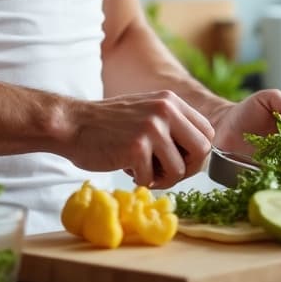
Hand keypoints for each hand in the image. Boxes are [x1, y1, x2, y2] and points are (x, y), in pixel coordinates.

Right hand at [70, 90, 214, 188]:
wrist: (72, 124)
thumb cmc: (109, 125)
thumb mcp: (147, 112)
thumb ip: (172, 125)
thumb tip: (201, 154)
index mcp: (171, 100)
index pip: (207, 132)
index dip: (197, 153)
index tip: (180, 162)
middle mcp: (166, 110)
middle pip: (202, 150)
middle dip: (187, 169)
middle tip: (166, 173)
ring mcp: (152, 127)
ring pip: (179, 169)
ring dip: (162, 179)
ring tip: (143, 171)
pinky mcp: (136, 147)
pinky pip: (152, 179)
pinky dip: (141, 180)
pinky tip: (128, 169)